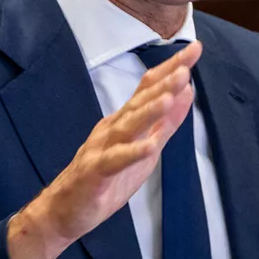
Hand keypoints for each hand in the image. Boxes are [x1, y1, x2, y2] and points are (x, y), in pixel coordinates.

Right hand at [7, 40, 201, 258]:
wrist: (64, 211)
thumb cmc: (106, 177)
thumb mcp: (146, 148)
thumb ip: (166, 122)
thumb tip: (187, 92)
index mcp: (126, 120)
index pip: (150, 87)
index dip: (172, 68)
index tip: (195, 48)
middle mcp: (113, 127)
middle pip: (140, 100)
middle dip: (163, 83)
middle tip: (185, 67)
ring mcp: (102, 148)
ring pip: (128, 125)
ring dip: (149, 111)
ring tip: (170, 97)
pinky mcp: (94, 172)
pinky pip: (114, 160)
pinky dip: (132, 153)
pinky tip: (149, 147)